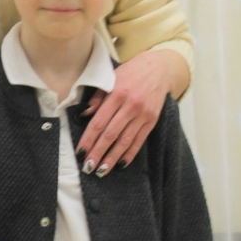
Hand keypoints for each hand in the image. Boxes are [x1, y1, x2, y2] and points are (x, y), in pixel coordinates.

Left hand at [77, 48, 182, 176]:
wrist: (159, 69)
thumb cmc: (131, 73)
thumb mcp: (111, 78)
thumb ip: (97, 97)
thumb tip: (84, 114)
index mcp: (117, 94)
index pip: (99, 122)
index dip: (88, 139)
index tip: (80, 152)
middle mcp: (131, 105)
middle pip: (111, 134)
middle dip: (98, 152)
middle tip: (88, 167)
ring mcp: (143, 114)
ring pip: (125, 141)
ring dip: (112, 158)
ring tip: (102, 171)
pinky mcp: (152, 120)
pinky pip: (139, 141)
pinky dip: (130, 154)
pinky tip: (121, 164)